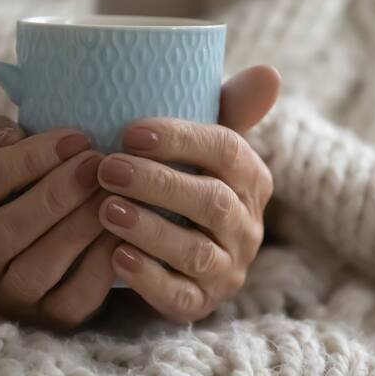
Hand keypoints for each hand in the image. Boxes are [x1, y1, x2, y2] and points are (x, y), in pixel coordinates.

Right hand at [0, 115, 118, 329]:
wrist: (57, 244)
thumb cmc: (29, 188)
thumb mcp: (6, 157)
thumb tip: (9, 135)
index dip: (25, 159)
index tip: (75, 138)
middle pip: (6, 229)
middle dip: (56, 193)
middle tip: (98, 164)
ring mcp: (9, 298)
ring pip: (40, 266)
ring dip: (80, 225)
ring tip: (114, 193)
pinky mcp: (51, 319)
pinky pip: (77, 295)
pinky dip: (102, 261)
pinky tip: (124, 230)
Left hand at [96, 65, 280, 321]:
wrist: (171, 248)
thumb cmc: (182, 179)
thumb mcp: (200, 144)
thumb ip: (229, 107)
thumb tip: (269, 72)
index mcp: (251, 179)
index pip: (227, 151)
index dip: (181, 139)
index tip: (130, 131)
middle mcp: (247, 226)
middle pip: (211, 202)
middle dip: (157, 183)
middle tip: (106, 167)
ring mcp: (227, 268)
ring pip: (196, 252)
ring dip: (150, 229)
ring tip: (104, 209)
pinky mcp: (201, 302)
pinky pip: (180, 297)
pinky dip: (148, 278)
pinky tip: (115, 256)